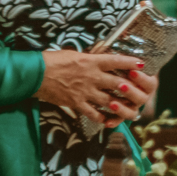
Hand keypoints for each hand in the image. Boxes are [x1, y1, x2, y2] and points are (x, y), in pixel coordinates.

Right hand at [39, 51, 155, 126]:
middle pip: (119, 84)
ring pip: (110, 101)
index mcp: (92, 61)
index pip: (117, 61)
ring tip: (131, 110)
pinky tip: (109, 120)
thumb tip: (101, 59)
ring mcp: (85, 91)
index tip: (142, 64)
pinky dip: (102, 118)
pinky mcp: (76, 103)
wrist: (34, 74)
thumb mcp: (75, 54)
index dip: (131, 63)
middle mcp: (92, 77)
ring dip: (122, 106)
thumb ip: (90, 59)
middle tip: (141, 92)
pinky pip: (93, 114)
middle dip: (132, 89)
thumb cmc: (53, 61)